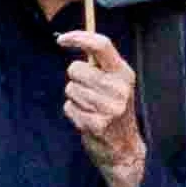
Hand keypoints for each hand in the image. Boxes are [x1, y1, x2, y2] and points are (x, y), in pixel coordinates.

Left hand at [58, 24, 146, 186]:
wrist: (124, 149)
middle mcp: (119, 88)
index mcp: (124, 74)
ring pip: (70, 89)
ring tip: (90, 109)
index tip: (61, 39)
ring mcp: (109, 107)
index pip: (101, 45)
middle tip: (88, 92)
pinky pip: (68, 107)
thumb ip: (100, 65)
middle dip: (75, 79)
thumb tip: (72, 39)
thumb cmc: (114, 110)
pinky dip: (73, 113)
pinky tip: (87, 120)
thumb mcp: (116, 84)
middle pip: (76, 68)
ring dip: (75, 98)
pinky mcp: (97, 124)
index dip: (79, 37)